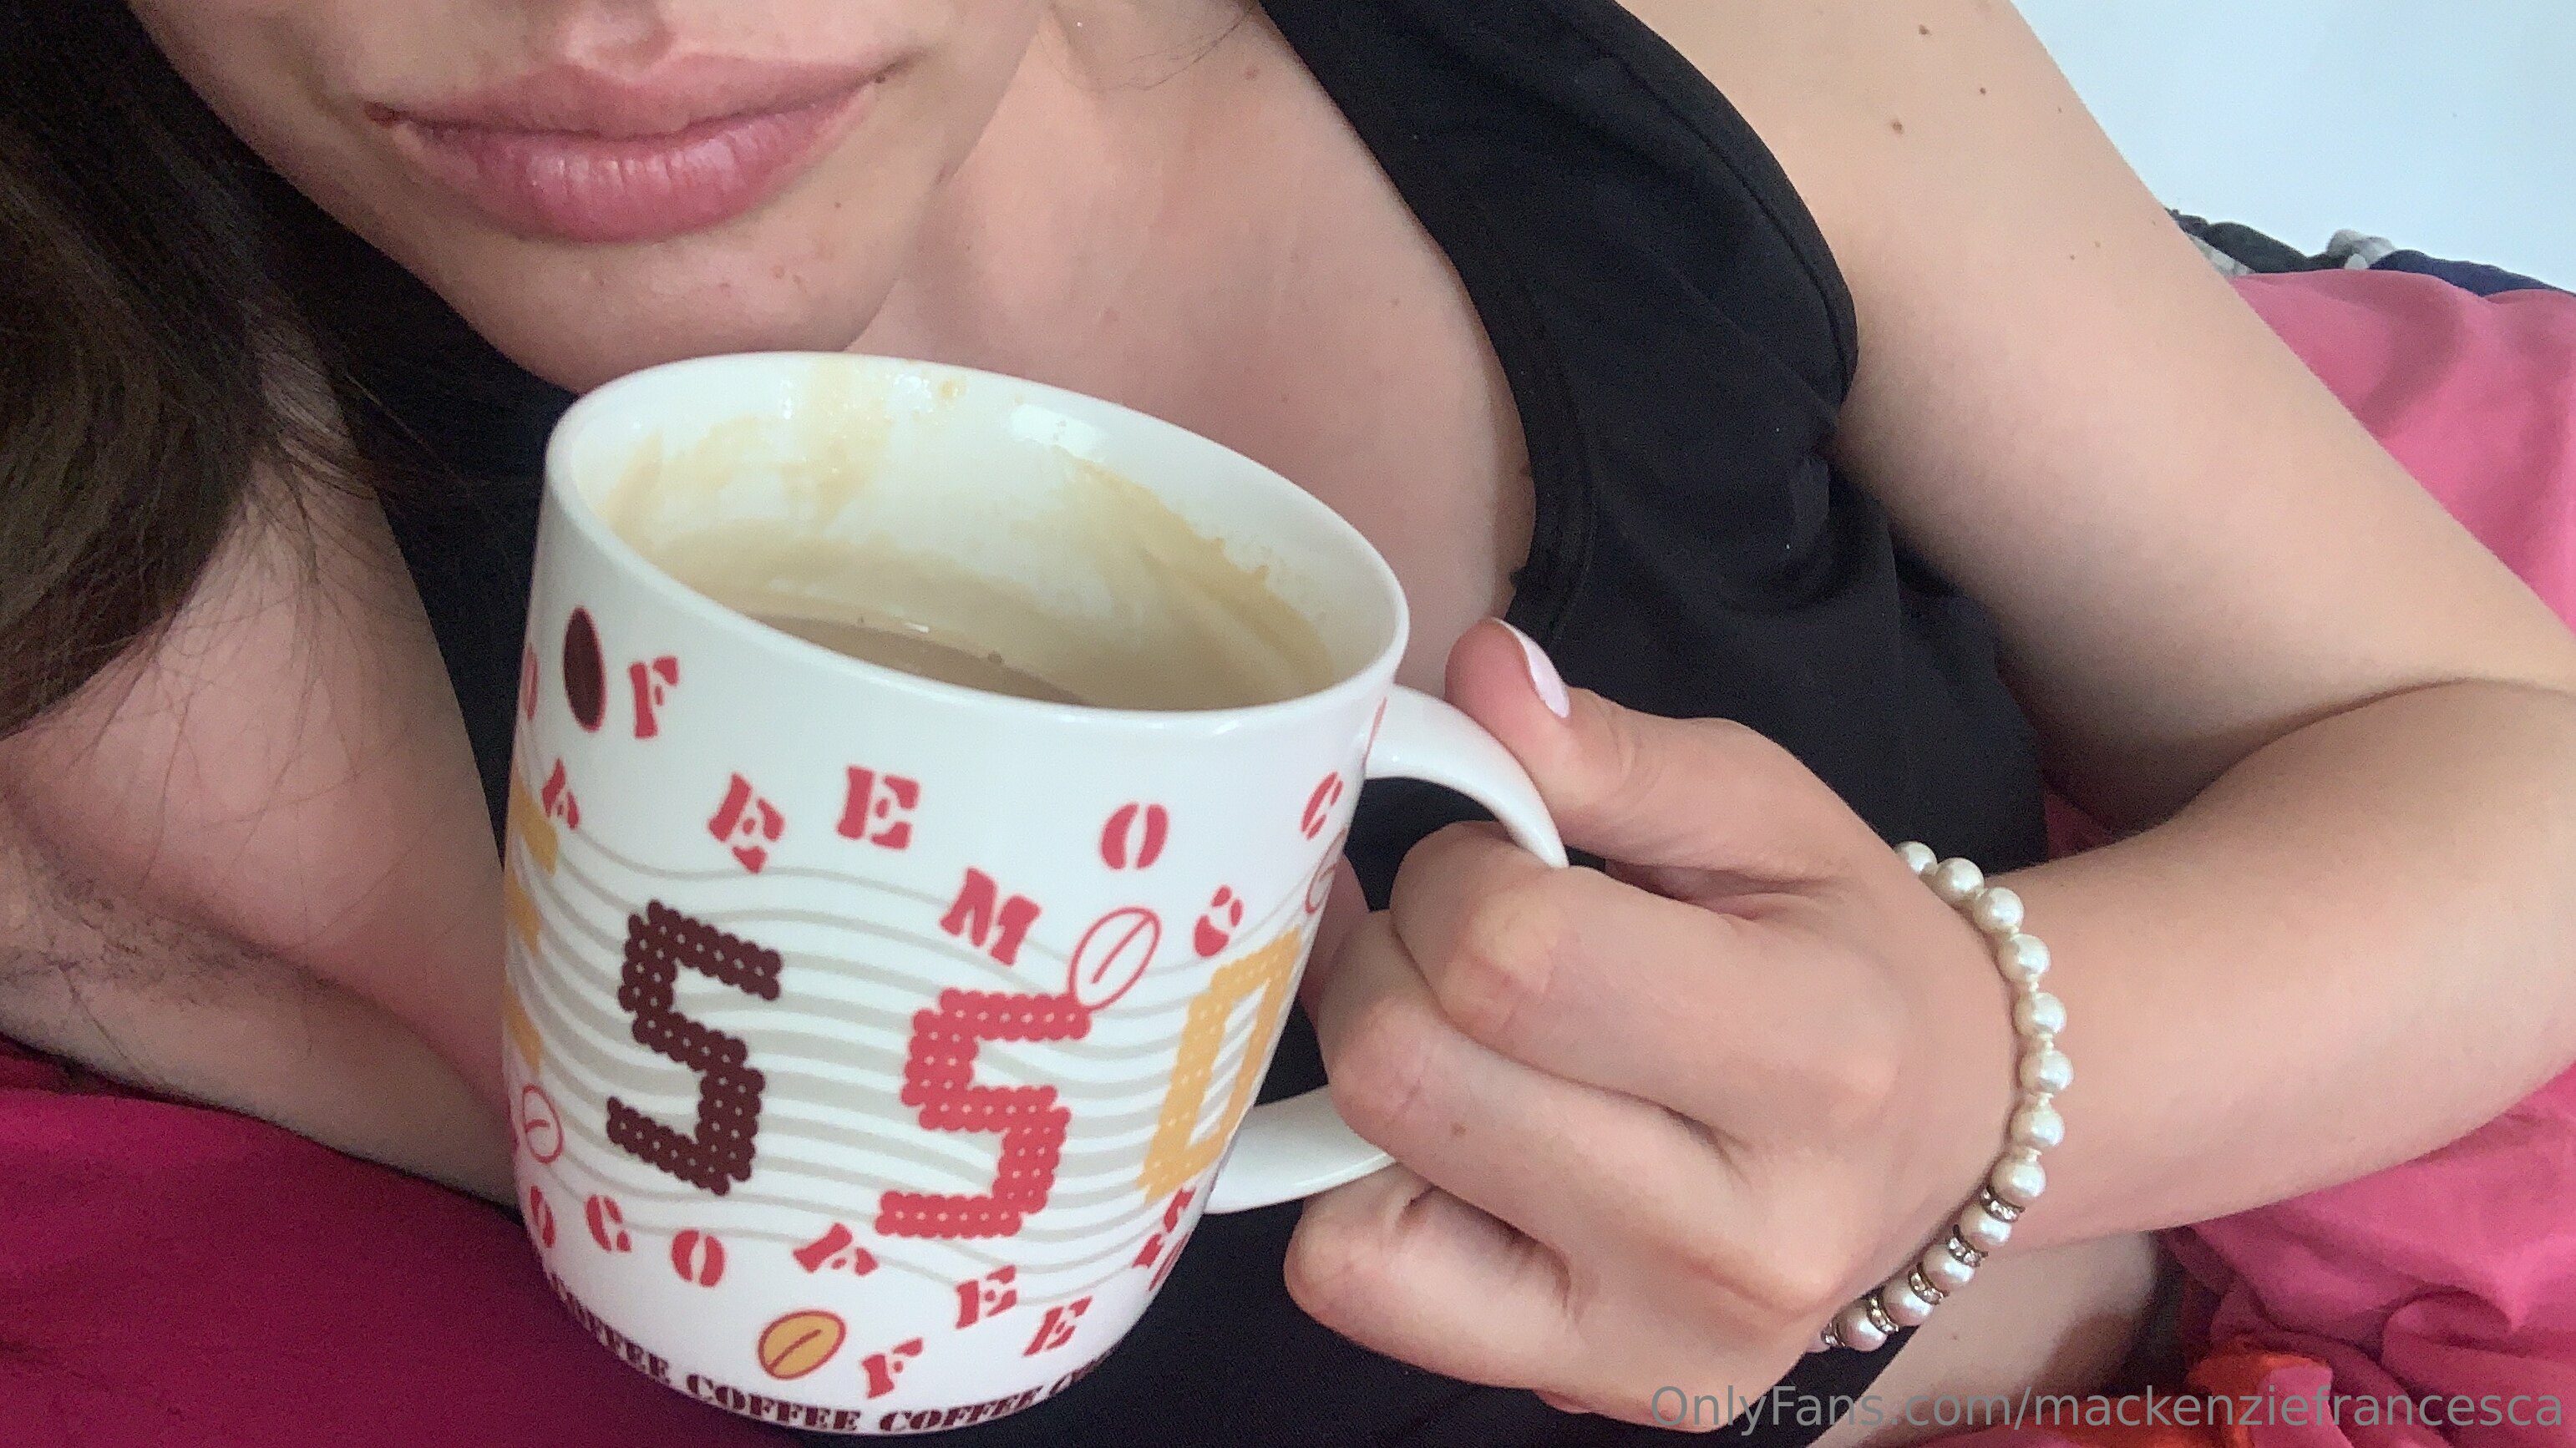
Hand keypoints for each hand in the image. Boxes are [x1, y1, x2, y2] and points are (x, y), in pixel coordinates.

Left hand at [1287, 621, 2021, 1426]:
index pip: (1509, 957)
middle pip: (1409, 1077)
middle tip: (1444, 937)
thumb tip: (1478, 672)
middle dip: (1385, 969)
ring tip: (1452, 1035)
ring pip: (1353, 1212)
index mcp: (1814, 1054)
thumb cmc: (1842, 947)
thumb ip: (1611, 753)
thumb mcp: (1763, 810)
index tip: (1491, 858)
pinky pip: (1369, 1295)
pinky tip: (1458, 1145)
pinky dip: (1370, 1205)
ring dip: (1368, 1091)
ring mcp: (1664, 1341)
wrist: (1956, 1127)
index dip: (1451, 875)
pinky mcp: (1603, 1394)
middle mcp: (1745, 1236)